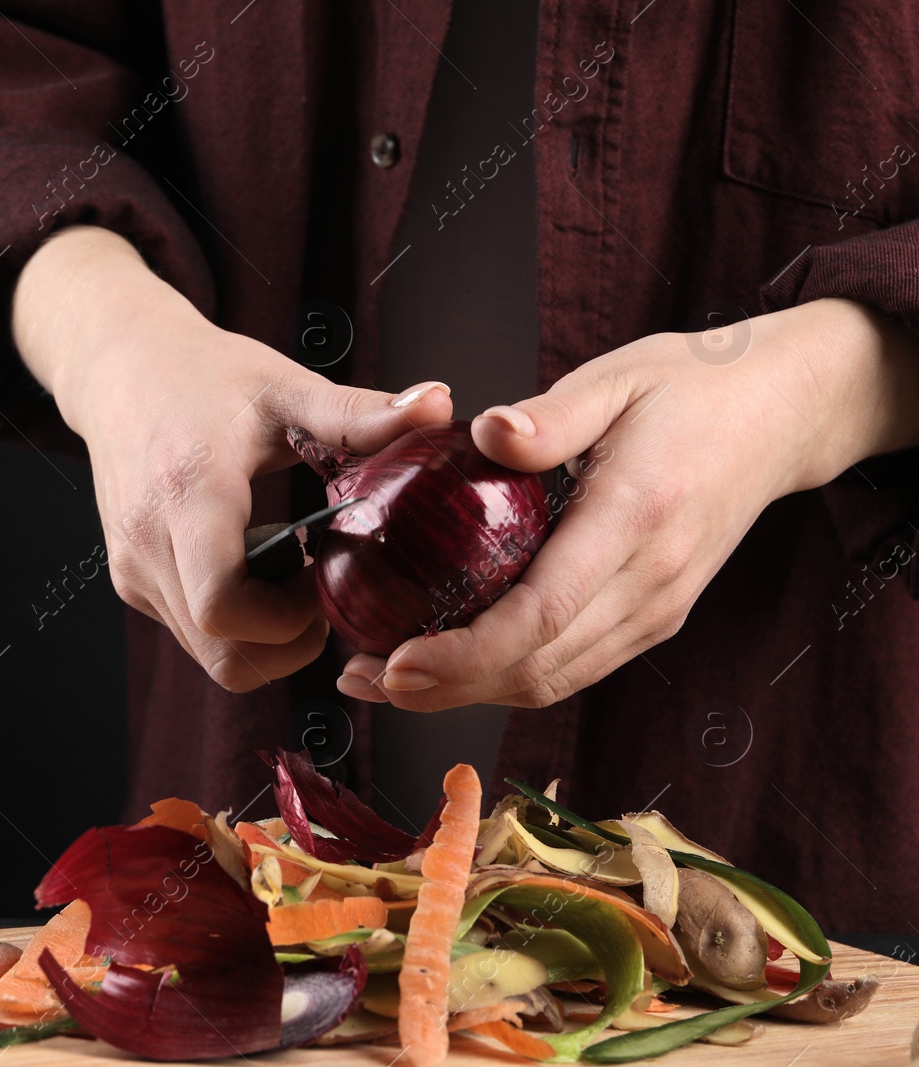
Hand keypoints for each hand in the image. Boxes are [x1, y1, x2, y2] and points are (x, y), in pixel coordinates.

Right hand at [12, 226, 453, 690]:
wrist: (120, 368)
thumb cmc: (202, 373)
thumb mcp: (284, 387)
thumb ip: (358, 411)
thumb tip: (439, 405)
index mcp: (187, 496)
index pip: (224, 607)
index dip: (288, 618)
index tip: (324, 573)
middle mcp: (148, 545)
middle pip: (226, 655)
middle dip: (290, 643)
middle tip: (325, 589)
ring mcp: (134, 571)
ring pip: (211, 657)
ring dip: (266, 638)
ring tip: (295, 574)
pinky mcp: (132, 582)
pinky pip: (194, 636)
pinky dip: (239, 624)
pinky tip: (262, 567)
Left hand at [337, 297, 918, 709]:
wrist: (781, 415)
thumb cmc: (693, 389)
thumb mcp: (618, 378)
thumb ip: (550, 416)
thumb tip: (484, 432)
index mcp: (636, 520)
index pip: (542, 613)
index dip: (464, 653)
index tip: (396, 664)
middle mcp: (650, 583)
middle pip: (538, 667)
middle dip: (444, 687)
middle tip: (363, 678)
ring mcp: (657, 609)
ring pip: (554, 681)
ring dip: (468, 693)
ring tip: (387, 681)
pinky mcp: (653, 617)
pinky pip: (572, 667)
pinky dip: (506, 679)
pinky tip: (451, 666)